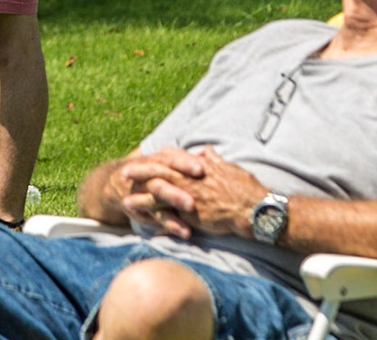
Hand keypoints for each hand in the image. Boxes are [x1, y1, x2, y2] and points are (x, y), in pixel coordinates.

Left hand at [113, 147, 269, 240]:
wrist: (253, 208)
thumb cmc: (244, 187)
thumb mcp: (227, 168)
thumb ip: (213, 159)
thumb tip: (206, 150)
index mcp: (196, 168)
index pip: (170, 159)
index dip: (156, 158)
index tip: (143, 157)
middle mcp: (189, 181)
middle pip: (159, 174)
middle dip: (140, 173)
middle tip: (123, 173)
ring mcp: (188, 198)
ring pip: (159, 197)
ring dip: (141, 199)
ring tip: (125, 203)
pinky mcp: (191, 216)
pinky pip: (169, 219)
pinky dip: (156, 222)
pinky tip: (146, 227)